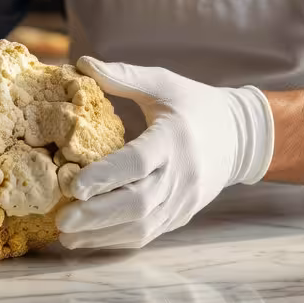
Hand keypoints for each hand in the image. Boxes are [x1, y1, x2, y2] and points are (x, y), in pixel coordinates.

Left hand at [56, 57, 274, 249]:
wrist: (241, 136)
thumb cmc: (195, 104)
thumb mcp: (163, 83)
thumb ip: (124, 76)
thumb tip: (82, 63)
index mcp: (174, 139)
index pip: (139, 162)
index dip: (106, 176)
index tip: (73, 186)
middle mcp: (181, 175)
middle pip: (138, 203)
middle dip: (97, 215)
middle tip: (62, 219)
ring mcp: (183, 201)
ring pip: (141, 227)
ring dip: (102, 235)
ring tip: (66, 235)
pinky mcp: (180, 216)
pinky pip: (147, 234)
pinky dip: (115, 239)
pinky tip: (87, 238)